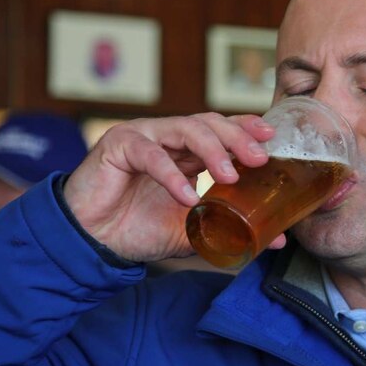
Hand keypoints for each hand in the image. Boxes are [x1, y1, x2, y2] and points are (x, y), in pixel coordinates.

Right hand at [63, 112, 281, 261]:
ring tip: (229, 175)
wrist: (92, 242)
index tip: (271, 138)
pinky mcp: (118, 145)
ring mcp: (143, 136)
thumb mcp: (191, 231)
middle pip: (209, 123)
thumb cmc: (137, 229)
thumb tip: (274, 239)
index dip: (246, 128)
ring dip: (212, 150)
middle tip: (258, 159)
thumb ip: (228, 230)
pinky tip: (186, 196)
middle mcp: (167, 137)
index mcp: (184, 151)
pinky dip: (171, 174)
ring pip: (185, 129)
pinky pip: (151, 154)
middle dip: (237, 138)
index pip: (221, 129)